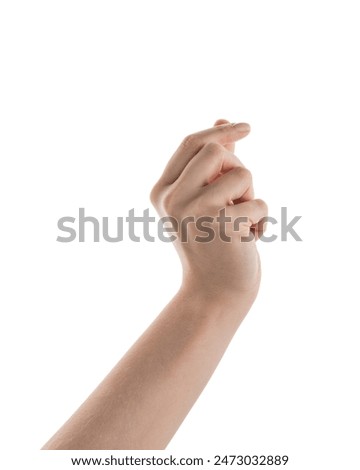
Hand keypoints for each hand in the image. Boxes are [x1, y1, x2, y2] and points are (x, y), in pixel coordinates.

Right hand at [150, 119, 267, 306]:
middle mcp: (171, 198)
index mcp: (162, 191)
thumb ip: (212, 165)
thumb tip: (222, 120)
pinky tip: (249, 241)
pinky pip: (259, 202)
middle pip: (215, 150)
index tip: (247, 127)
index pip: (191, 144)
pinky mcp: (218, 223)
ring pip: (242, 173)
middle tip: (239, 200)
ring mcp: (192, 210)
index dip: (220, 132)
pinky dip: (262, 221)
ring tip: (242, 223)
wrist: (215, 293)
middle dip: (238, 170)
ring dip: (251, 197)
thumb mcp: (205, 202)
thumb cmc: (213, 246)